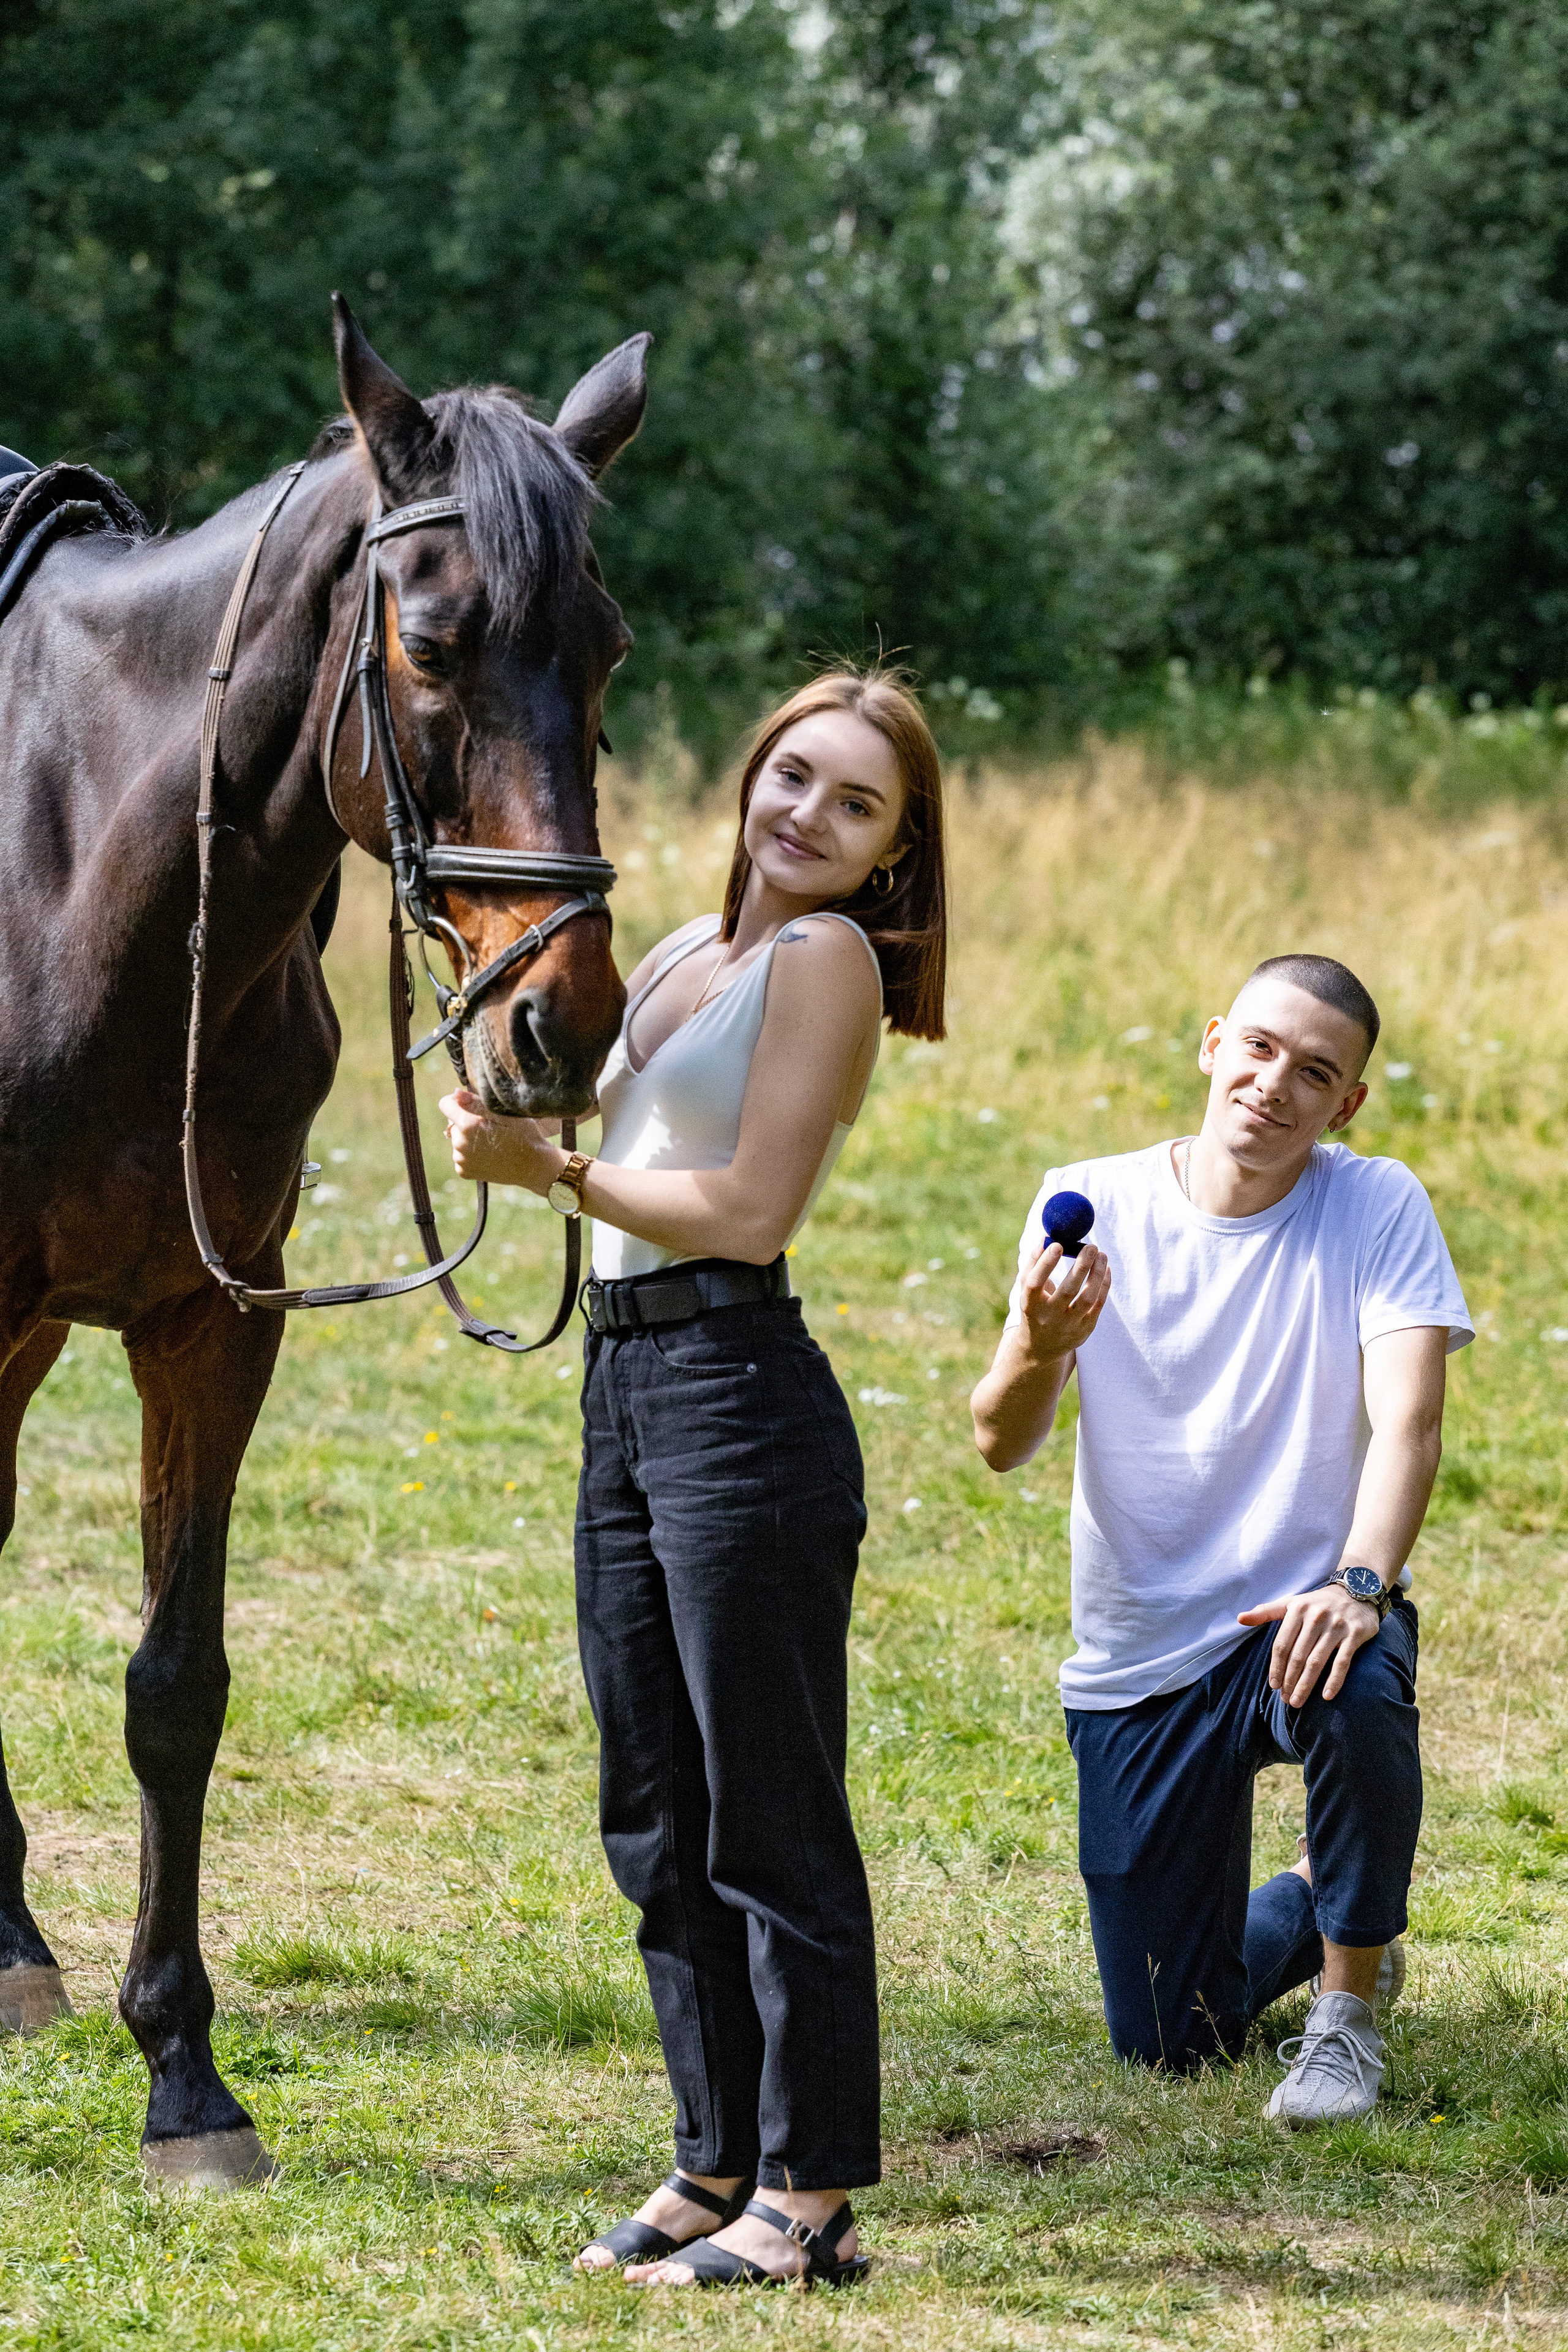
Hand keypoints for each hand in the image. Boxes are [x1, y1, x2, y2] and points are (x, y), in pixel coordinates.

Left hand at [439, 1088, 561, 1194]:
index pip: (445, 1104)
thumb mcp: (504, 1112)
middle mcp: (459, 1143)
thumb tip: (455, 1093)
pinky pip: (461, 1156)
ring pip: (457, 1140)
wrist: (534, 1166)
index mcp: (467, 1125)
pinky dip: (471, 1154)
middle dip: (466, 1122)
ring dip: (468, 1139)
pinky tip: (489, 1155)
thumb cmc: (523, 1135)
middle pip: (453, 1123)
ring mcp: (461, 1160)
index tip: (469, 1104)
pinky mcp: (464, 1172)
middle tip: (491, 1129)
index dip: (456, 1101)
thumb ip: (476, 1101)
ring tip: (492, 1143)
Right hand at [1014, 1237, 1110, 1364]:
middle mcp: (1048, 1318)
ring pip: (1088, 1298)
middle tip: (1091, 1246)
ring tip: (1101, 1254)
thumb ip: (1034, 1263)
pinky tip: (1106, 1268)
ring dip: (1097, 1274)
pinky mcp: (1085, 1330)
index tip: (1059, 1244)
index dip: (1046, 1264)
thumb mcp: (1027, 1289)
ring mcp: (1068, 1326)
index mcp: (1029, 1304)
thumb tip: (1047, 1237)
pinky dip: (1104, 1284)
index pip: (1035, 1283)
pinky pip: (1098, 1304)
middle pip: (1068, 1290)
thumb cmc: (1034, 1307)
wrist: (1041, 1347)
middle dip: (1081, 1266)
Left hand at [1238, 1583, 1382, 1707]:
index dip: (1276, 1667)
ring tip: (1298, 1701)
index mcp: (1297, 1610)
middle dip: (1289, 1680)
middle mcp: (1316, 1617)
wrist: (1356, 1590)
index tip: (1273, 1686)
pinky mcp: (1355, 1634)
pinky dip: (1334, 1680)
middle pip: (1298, 1656)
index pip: (1282, 1645)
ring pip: (1317, 1661)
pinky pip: (1342, 1662)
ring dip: (1306, 1685)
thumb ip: (1265, 1611)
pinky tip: (1326, 1696)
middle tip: (1286, 1700)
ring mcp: (1336, 1626)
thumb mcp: (1291, 1603)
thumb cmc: (1317, 1603)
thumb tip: (1240, 1618)